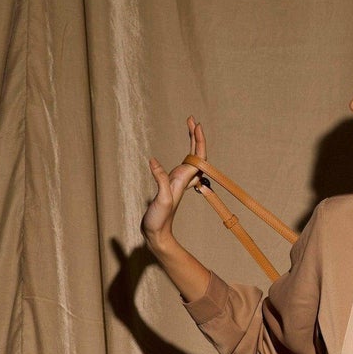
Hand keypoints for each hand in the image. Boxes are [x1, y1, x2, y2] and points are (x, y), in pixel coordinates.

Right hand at [142, 115, 208, 248]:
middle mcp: (184, 178)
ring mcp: (179, 181)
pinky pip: (184, 165)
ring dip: (192, 142)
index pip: (198, 155)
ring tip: (190, 127)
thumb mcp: (161, 199)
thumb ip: (160, 180)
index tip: (195, 124)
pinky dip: (186, 154)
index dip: (198, 139)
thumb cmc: (160, 219)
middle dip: (196, 135)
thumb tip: (153, 161)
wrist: (157, 234)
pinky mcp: (172, 185)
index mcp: (184, 178)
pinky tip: (185, 151)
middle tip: (192, 119)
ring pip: (192, 158)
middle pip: (196, 153)